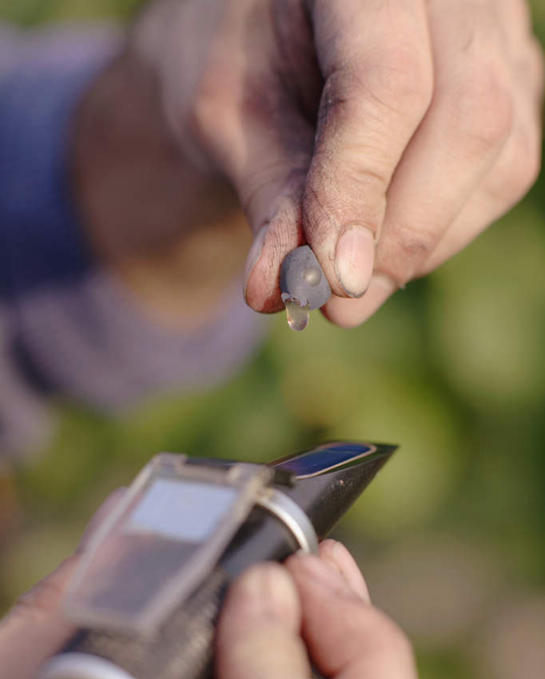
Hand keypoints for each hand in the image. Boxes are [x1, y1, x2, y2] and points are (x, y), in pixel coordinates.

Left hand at [132, 0, 542, 326]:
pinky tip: (387, 240)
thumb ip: (267, 199)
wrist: (270, 37)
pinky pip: (504, 172)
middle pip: (467, 118)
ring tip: (351, 274)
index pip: (387, 81)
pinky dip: (444, 227)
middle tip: (338, 300)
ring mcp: (495, 30)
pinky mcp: (513, 81)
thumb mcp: (226, 118)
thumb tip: (280, 291)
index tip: (332, 279)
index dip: (360, 188)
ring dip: (423, 241)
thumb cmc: (238, 63)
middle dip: (402, 233)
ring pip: (499, 156)